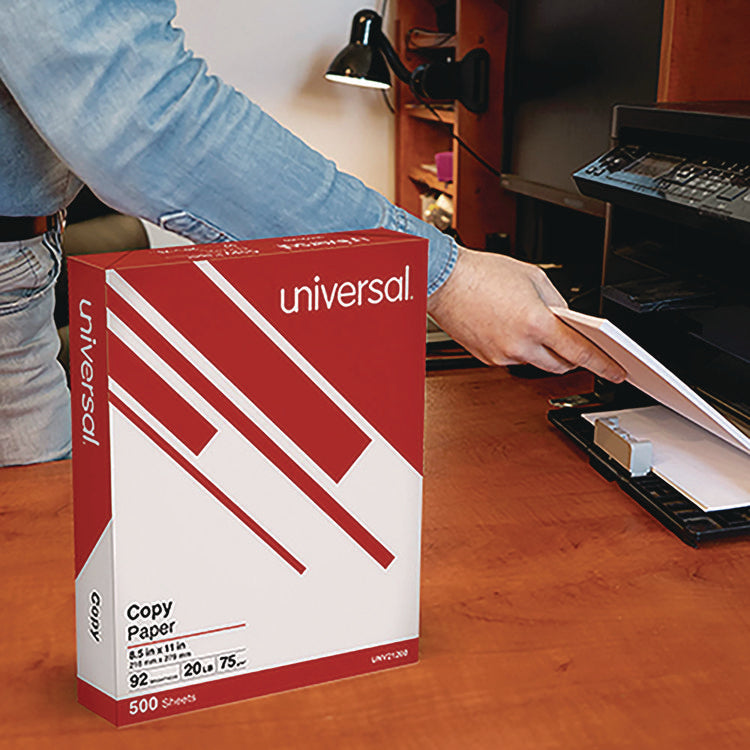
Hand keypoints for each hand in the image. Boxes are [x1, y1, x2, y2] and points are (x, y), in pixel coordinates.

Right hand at [427, 246, 625, 381]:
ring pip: (536, 363)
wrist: (445, 281)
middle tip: (576, 344)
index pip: (580, 352)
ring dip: (544, 352)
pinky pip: (513, 359)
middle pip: (560, 365)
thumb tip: (567, 319)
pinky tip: (513, 328)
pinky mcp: (487, 358)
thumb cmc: (482, 274)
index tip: (615, 372)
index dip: (602, 364)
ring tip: (535, 327)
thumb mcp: (534, 277)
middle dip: (572, 358)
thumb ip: (557, 302)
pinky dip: (521, 349)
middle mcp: (519, 345)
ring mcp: (501, 355)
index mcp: (536, 323)